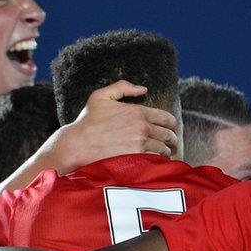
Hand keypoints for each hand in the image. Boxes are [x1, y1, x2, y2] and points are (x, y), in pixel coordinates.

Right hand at [46, 80, 178, 173]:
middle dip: (172, 139)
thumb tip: (143, 89)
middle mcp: (142, 128)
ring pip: (163, 149)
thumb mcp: (101, 96)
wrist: (78, 145)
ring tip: (164, 154)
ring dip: (165, 152)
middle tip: (172, 144)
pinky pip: (154, 161)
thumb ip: (123, 87)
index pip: (166, 118)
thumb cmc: (87, 121)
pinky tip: (155, 162)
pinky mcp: (136, 159)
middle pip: (168, 135)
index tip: (172, 128)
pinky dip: (157, 162)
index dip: (172, 124)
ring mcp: (140, 145)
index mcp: (137, 112)